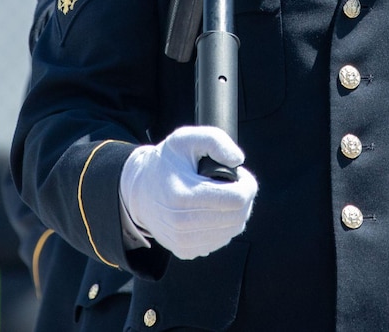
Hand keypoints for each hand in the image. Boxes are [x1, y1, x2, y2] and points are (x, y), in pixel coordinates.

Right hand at [119, 125, 256, 259]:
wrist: (139, 190)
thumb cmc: (167, 162)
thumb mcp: (186, 138)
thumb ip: (216, 141)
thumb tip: (238, 160)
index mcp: (184, 196)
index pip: (236, 200)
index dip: (248, 185)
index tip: (241, 174)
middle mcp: (182, 224)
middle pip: (238, 217)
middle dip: (245, 197)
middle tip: (236, 182)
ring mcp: (184, 242)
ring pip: (232, 231)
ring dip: (237, 212)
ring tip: (224, 193)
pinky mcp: (185, 251)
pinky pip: (220, 241)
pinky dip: (224, 225)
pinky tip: (214, 209)